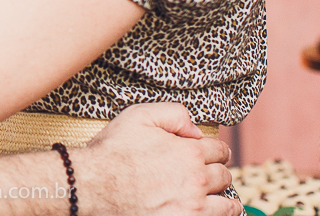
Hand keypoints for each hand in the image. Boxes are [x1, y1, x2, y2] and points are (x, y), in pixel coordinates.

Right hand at [74, 103, 238, 215]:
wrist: (92, 185)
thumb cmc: (113, 151)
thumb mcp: (140, 115)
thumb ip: (174, 113)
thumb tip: (196, 129)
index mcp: (190, 152)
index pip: (219, 150)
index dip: (216, 149)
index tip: (213, 153)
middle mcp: (196, 181)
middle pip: (224, 176)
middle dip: (219, 171)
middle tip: (212, 173)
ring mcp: (191, 208)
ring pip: (227, 204)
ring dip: (226, 199)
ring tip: (224, 200)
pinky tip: (213, 213)